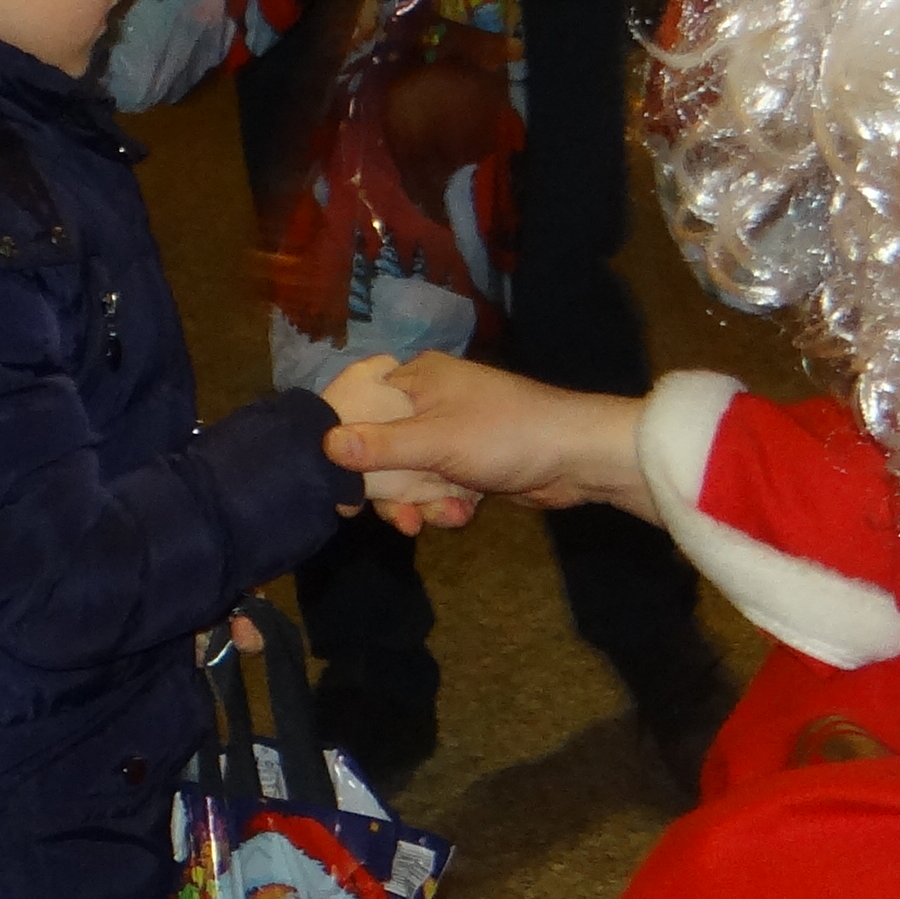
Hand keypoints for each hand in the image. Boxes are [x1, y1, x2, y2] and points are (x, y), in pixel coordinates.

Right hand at [325, 352, 650, 528]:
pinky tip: (464, 513)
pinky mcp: (470, 462)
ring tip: (442, 517)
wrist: (577, 457)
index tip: (335, 484)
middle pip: (382, 450)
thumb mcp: (435, 441)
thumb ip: (379, 446)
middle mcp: (429, 400)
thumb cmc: (504, 435)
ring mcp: (451, 432)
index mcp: (417, 379)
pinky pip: (439, 487)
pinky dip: (446, 504)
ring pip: (411, 476)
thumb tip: (322, 444)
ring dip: (423, 503)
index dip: (343, 445)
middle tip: (399, 519)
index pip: (360, 406)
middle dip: (392, 491)